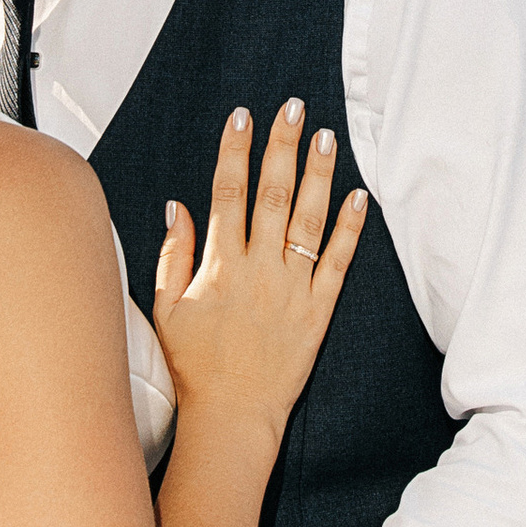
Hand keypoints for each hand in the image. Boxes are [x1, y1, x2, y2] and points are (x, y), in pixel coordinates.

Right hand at [153, 99, 364, 435]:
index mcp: (220, 266)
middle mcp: (259, 270)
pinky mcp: (318, 312)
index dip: (235, 151)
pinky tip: (359, 197)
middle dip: (283, 147)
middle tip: (294, 108)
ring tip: (327, 137)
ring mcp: (292, 290)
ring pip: (309, 220)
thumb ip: (173, 254)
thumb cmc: (193, 367)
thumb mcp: (166, 308)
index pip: (228, 193)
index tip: (243, 117)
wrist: (230, 418)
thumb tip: (177, 206)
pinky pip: (338, 263)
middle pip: (274, 194)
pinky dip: (350, 229)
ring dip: (319, 175)